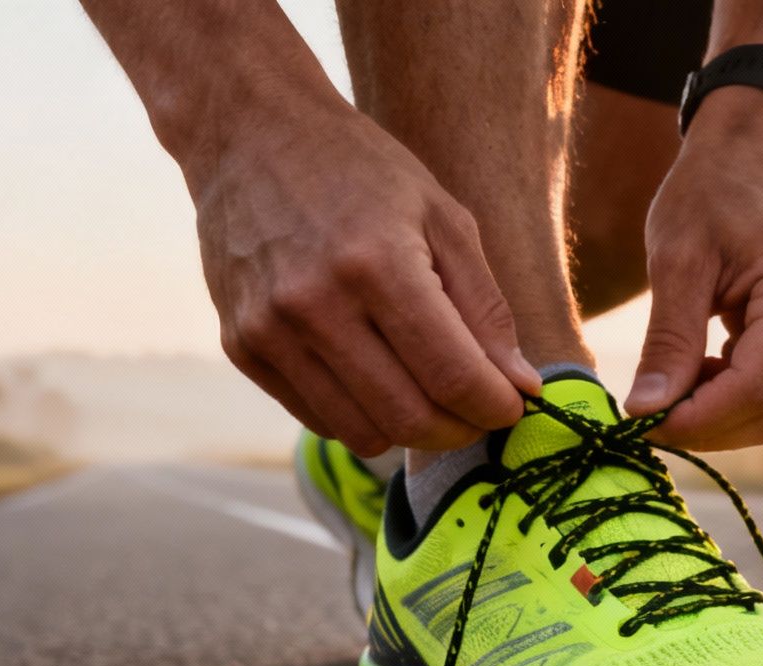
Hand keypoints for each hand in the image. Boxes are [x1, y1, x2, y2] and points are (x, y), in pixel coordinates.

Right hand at [191, 100, 538, 455]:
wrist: (251, 135)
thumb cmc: (362, 172)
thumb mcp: (443, 217)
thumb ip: (485, 307)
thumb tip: (521, 386)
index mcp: (378, 263)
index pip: (452, 376)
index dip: (496, 407)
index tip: (514, 405)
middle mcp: (316, 304)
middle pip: (410, 418)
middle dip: (461, 429)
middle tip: (479, 410)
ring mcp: (270, 331)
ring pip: (363, 434)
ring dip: (411, 429)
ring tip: (429, 392)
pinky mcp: (240, 347)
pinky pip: (319, 419)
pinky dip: (361, 414)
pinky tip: (375, 375)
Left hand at [625, 88, 762, 449]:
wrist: (757, 149)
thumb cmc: (711, 190)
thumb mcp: (676, 257)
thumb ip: (666, 340)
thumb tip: (647, 413)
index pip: (757, 388)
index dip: (699, 419)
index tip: (642, 423)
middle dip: (710, 427)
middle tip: (650, 413)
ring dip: (723, 415)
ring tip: (673, 380)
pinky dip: (737, 396)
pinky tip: (701, 368)